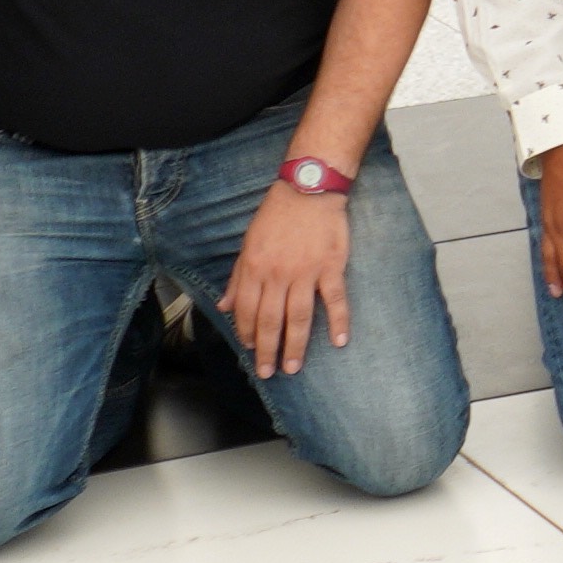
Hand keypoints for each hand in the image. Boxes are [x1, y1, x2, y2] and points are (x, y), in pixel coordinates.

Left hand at [221, 183, 354, 375]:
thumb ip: (237, 278)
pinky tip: (339, 341)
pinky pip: (335, 299)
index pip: (247, 310)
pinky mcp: (330, 267)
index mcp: (254, 268)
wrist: (308, 190)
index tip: (251, 350)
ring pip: (299, 316)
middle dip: (267, 350)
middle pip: (271, 320)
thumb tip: (223, 307)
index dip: (248, 333)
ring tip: (293, 367)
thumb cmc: (276, 215)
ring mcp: (306, 272)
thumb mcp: (248, 244)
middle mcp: (278, 274)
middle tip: (269, 372)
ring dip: (296, 345)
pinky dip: (338, 321)